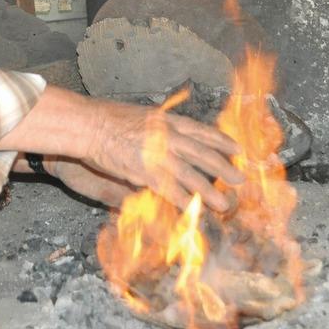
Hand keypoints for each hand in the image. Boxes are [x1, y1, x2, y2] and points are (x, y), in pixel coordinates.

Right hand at [0, 86, 242, 212]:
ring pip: (192, 174)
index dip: (221, 141)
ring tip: (225, 203)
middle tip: (241, 179)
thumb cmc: (105, 118)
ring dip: (210, 190)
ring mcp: (157, 153)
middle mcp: (167, 135)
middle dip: (224, 167)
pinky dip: (184, 201)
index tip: (237, 149)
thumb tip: (170, 137)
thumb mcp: (137, 117)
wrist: (87, 123)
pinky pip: (170, 189)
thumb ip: (155, 129)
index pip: (200, 130)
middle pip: (203, 153)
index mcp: (165, 120)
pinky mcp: (145, 171)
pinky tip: (194, 211)